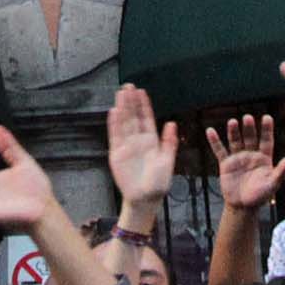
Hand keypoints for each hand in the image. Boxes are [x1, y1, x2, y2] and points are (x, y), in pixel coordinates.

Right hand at [105, 85, 179, 212]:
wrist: (145, 198)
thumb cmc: (159, 182)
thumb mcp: (167, 161)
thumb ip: (169, 142)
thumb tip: (171, 123)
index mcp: (151, 141)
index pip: (146, 119)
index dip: (144, 105)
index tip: (141, 92)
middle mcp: (138, 141)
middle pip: (133, 117)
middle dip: (131, 102)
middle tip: (128, 86)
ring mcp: (126, 146)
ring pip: (123, 123)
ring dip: (122, 109)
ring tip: (120, 94)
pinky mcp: (117, 154)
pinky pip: (115, 136)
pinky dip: (114, 124)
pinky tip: (113, 111)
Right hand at [207, 113, 284, 210]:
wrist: (243, 206)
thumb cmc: (260, 195)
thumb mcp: (272, 184)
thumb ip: (281, 172)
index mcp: (264, 158)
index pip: (266, 140)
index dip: (267, 129)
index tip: (267, 117)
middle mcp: (251, 154)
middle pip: (250, 138)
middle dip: (249, 128)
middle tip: (247, 118)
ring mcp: (238, 158)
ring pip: (235, 141)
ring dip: (233, 131)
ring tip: (233, 121)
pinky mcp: (226, 164)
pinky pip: (220, 150)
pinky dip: (215, 141)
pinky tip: (210, 131)